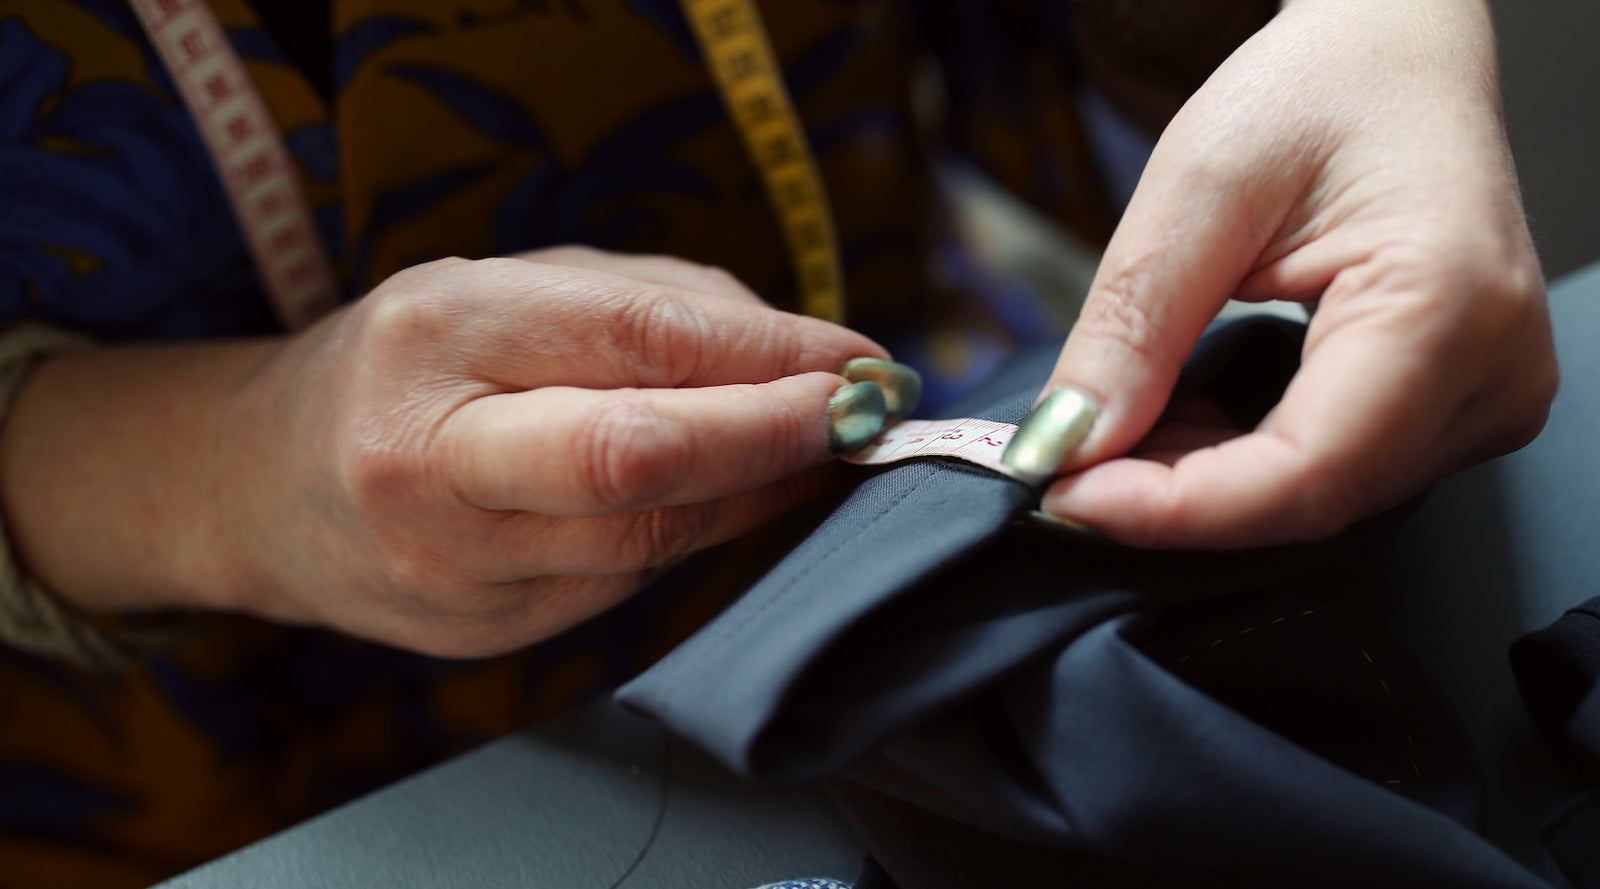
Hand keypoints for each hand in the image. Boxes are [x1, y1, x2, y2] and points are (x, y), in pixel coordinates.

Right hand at [3, 248, 889, 655]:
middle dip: (777, 435)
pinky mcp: (487, 636)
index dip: (769, 354)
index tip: (859, 356)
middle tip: (864, 412)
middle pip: (638, 464)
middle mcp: (432, 463)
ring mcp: (454, 570)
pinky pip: (631, 585)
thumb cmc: (412, 362)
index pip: (636, 343)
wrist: (271, 486)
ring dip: (761, 491)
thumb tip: (814, 354)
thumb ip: (658, 309)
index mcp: (437, 337)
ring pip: (653, 542)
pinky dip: (704, 533)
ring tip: (816, 445)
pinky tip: (737, 494)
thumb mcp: (515, 287)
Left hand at [1012, 0, 1556, 547]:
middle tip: (1071, 461)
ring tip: (1122, 430)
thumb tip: (1071, 443)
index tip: (1067, 494)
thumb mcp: (1197, 187)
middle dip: (1173, 499)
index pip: (1305, 472)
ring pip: (1316, 501)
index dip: (1176, 509)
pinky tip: (1179, 425)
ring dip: (1200, 486)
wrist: (1390, 58)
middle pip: (1310, 499)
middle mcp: (1493, 373)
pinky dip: (1237, 465)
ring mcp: (1485, 397)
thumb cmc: (1321, 88)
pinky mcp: (1454, 406)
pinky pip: (1332, 472)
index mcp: (1449, 303)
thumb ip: (1132, 327)